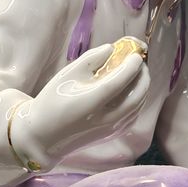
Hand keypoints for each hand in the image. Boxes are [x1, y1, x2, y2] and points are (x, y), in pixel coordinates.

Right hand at [9, 41, 149, 169]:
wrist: (44, 137)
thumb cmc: (52, 102)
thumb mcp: (66, 76)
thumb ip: (90, 59)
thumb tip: (110, 49)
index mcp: (92, 102)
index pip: (120, 81)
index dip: (131, 66)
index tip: (136, 54)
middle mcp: (106, 118)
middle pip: (136, 95)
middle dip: (143, 76)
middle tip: (140, 62)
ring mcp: (111, 128)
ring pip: (138, 106)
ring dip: (142, 87)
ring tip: (138, 73)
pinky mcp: (112, 134)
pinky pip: (133, 115)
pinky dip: (138, 100)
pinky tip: (133, 91)